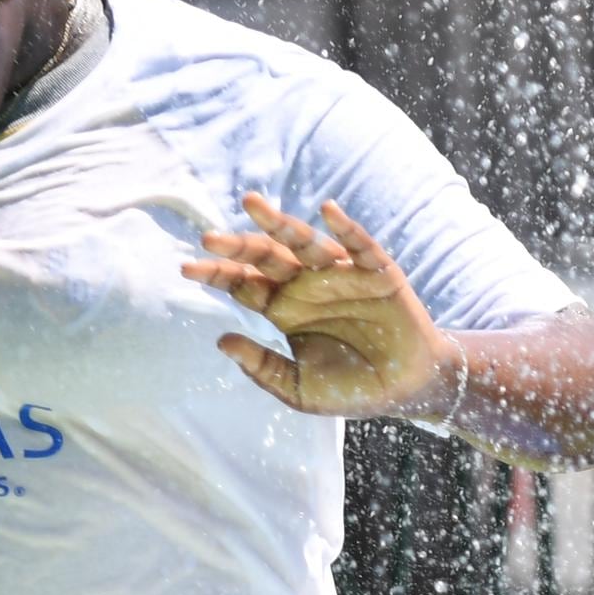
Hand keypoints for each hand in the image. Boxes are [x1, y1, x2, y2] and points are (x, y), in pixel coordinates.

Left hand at [180, 192, 452, 417]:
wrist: (407, 390)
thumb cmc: (352, 389)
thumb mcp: (299, 389)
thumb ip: (263, 368)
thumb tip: (222, 341)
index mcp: (284, 309)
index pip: (243, 283)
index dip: (217, 273)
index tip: (187, 268)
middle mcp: (308, 286)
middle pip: (266, 256)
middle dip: (239, 245)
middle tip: (209, 237)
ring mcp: (342, 276)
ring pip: (305, 242)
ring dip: (279, 223)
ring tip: (251, 205)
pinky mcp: (377, 273)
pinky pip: (360, 245)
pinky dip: (345, 227)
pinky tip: (327, 212)